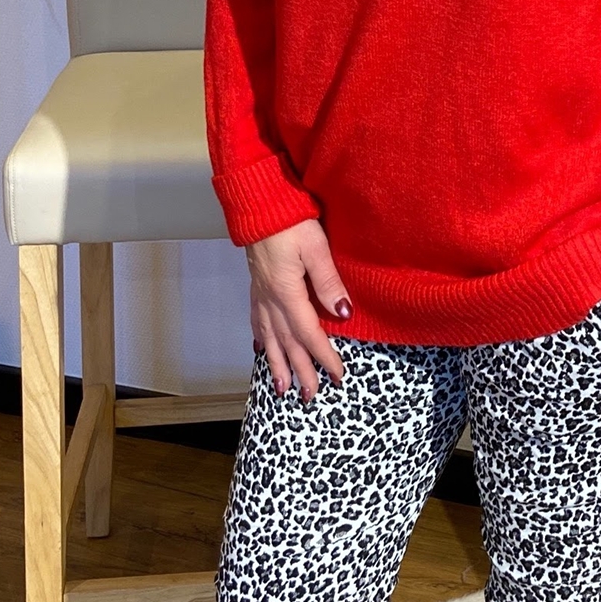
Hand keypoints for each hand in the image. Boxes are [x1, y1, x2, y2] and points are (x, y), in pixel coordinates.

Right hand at [246, 217, 350, 401]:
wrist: (259, 204)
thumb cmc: (290, 221)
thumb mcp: (315, 248)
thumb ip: (329, 282)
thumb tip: (343, 314)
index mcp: (287, 293)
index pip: (309, 334)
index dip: (324, 357)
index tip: (338, 377)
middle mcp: (271, 299)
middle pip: (288, 343)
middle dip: (300, 371)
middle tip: (310, 396)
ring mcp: (261, 293)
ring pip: (270, 337)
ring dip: (277, 364)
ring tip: (283, 388)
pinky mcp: (257, 285)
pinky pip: (257, 321)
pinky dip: (261, 339)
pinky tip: (261, 350)